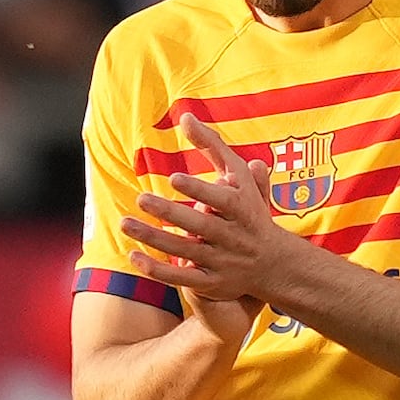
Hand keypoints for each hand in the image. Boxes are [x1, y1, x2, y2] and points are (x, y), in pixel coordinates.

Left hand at [119, 112, 309, 336]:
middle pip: (200, 226)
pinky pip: (181, 279)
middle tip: (141, 198)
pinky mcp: (210, 283)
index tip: (174, 178)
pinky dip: (157, 270)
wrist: (274, 264)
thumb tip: (185, 117)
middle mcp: (232, 236)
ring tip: (126, 223)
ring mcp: (221, 261)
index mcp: (242, 210)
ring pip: (184, 251)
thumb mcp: (239, 177)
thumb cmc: (250, 211)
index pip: (221, 200)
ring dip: (154, 239)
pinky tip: (133, 255)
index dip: (199, 189)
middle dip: (171, 213)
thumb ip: (213, 146)